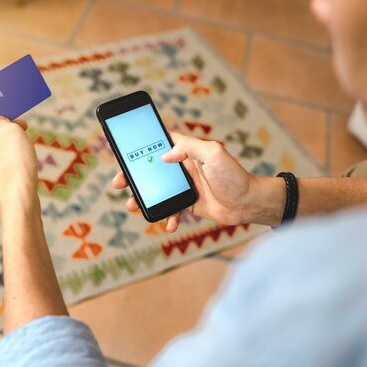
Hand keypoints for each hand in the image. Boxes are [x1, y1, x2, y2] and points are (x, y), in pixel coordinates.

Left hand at [0, 113, 37, 214]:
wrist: (18, 201)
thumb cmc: (15, 164)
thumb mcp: (12, 132)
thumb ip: (4, 122)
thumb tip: (0, 123)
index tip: (8, 111)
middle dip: (3, 127)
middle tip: (22, 126)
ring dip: (8, 143)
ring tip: (25, 144)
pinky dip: (10, 158)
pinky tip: (24, 161)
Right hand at [112, 132, 284, 231]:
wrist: (248, 204)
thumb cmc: (234, 176)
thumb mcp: (214, 154)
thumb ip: (189, 148)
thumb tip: (164, 156)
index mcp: (188, 152)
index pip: (161, 144)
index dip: (142, 146)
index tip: (125, 151)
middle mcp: (184, 168)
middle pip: (152, 170)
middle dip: (133, 176)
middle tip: (118, 183)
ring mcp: (186, 187)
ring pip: (157, 191)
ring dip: (143, 198)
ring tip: (132, 205)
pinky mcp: (189, 204)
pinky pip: (172, 210)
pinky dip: (167, 217)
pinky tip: (168, 223)